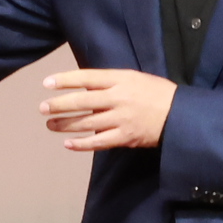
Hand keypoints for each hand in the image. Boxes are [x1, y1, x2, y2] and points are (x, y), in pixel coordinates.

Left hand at [39, 66, 175, 150]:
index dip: (65, 80)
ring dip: (65, 124)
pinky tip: (68, 144)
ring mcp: (121, 119)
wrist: (180, 115)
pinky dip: (81, 144)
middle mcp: (119, 98)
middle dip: (59, 105)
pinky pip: (98, 142)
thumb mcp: (135, 78)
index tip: (47, 83)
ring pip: (86, 123)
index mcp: (121, 79)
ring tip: (50, 125)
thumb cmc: (156, 93)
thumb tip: (84, 87)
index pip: (87, 78)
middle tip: (43, 108)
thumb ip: (111, 82)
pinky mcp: (125, 137)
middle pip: (81, 101)